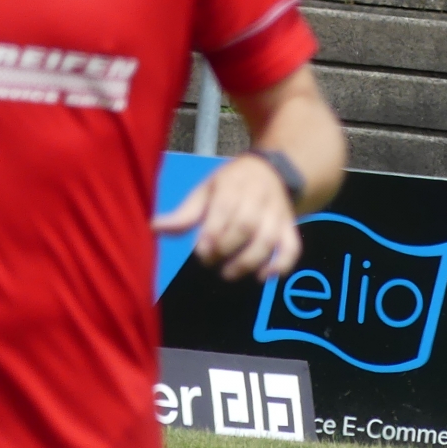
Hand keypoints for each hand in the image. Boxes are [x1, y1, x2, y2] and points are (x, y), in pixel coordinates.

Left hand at [152, 154, 300, 282]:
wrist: (272, 170)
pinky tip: (263, 277)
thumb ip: (184, 214)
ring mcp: (277, 213)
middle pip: (246, 225)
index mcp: (233, 185)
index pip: (225, 209)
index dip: (212, 233)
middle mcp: (258, 198)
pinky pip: (292, 247)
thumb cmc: (230, 184)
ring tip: (229, 273)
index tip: (200, 251)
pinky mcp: (290, 227)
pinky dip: (281, 265)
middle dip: (227, 248)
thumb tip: (154, 228)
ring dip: (249, 261)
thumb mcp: (205, 190)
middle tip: (210, 262)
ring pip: (268, 239)